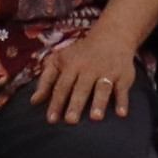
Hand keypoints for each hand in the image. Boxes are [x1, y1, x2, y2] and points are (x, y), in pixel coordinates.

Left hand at [28, 20, 144, 127]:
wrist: (112, 37)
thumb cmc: (81, 54)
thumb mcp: (60, 60)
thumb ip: (47, 80)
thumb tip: (34, 101)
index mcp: (72, 64)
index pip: (62, 86)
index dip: (56, 102)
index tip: (51, 120)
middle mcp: (90, 68)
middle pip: (82, 88)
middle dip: (76, 104)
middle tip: (71, 121)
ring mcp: (107, 72)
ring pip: (102, 88)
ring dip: (99, 102)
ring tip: (96, 118)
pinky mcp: (123, 76)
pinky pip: (123, 90)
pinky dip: (123, 101)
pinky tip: (121, 114)